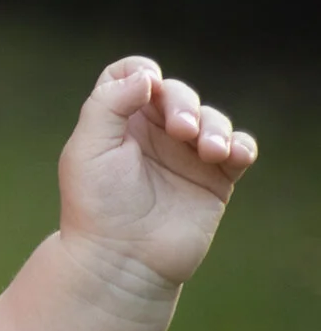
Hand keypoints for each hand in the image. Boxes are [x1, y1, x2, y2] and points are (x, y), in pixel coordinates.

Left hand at [58, 56, 255, 299]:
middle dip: (183, 104)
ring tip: (210, 151)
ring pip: (212, 118)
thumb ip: (109, 104)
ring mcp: (185, 155)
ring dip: (215, 127)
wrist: (121, 258)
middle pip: (177, 93)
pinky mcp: (214, 179)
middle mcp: (152, 133)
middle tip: (181, 130)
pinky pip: (239, 149)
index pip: (132, 76)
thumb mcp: (88, 147)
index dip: (140, 72)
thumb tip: (147, 76)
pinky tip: (232, 155)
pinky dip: (241, 145)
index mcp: (117, 120)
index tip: (147, 86)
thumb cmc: (96, 204)